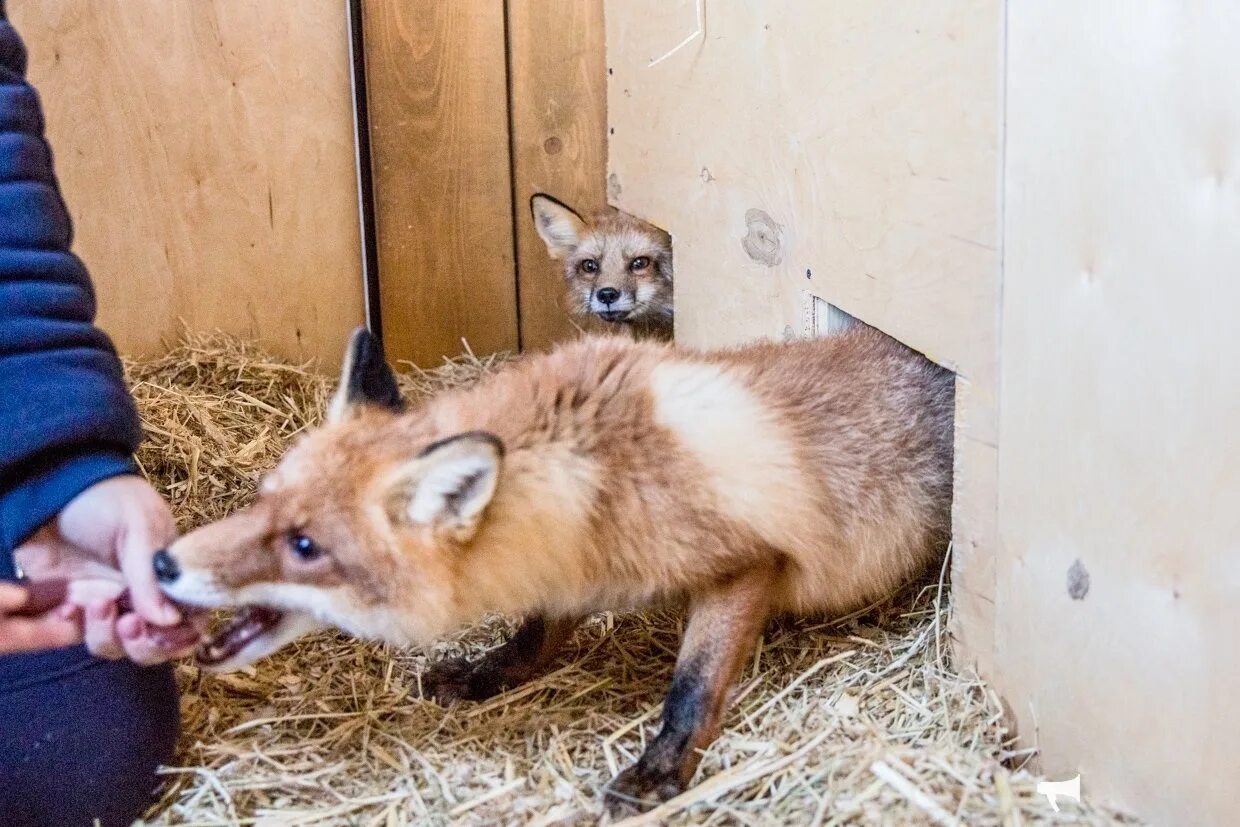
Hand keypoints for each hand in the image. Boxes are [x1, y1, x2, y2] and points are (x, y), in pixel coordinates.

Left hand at [14, 475, 201, 663]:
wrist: (49, 492)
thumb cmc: (106, 499)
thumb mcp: (138, 526)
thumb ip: (151, 576)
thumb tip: (170, 621)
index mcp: (173, 575)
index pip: (192, 617)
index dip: (183, 634)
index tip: (165, 630)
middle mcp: (145, 597)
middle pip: (157, 645)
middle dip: (145, 645)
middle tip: (129, 623)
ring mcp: (110, 605)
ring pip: (118, 648)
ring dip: (109, 637)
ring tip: (95, 604)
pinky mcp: (74, 610)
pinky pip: (79, 638)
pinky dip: (75, 630)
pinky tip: (68, 605)